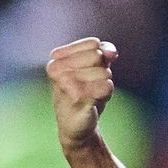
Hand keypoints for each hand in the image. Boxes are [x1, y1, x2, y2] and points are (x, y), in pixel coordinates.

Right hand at [46, 37, 117, 151]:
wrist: (76, 123)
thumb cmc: (84, 90)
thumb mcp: (95, 66)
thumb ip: (103, 51)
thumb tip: (110, 53)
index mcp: (56, 58)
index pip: (94, 44)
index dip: (100, 57)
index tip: (89, 70)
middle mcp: (56, 69)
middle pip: (98, 56)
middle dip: (102, 70)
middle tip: (91, 84)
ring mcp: (65, 84)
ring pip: (104, 73)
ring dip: (104, 84)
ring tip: (91, 94)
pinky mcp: (77, 99)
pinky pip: (106, 87)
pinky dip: (107, 93)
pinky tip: (95, 101)